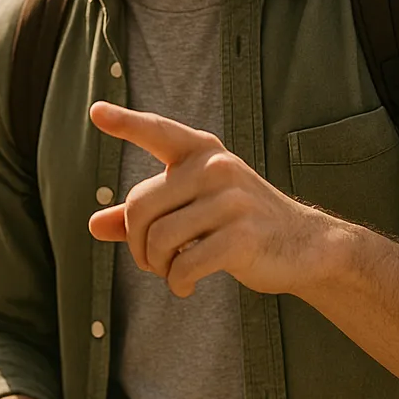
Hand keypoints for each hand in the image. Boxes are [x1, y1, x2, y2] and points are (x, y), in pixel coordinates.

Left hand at [88, 101, 335, 297]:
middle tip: (151, 260)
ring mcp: (231, 200)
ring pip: (159, 239)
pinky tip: (185, 286)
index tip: (96, 112)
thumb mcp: (193, 207)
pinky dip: (177, 283)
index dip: (125, 123)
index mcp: (201, 152)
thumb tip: (93, 225)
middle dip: (136, 243)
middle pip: (139, 207)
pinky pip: (184, 265)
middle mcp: (215, 168)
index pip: (158, 132)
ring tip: (171, 271)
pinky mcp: (242, 237)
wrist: (305, 244)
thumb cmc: (238, 222)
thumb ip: (145, 213)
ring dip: (157, 266)